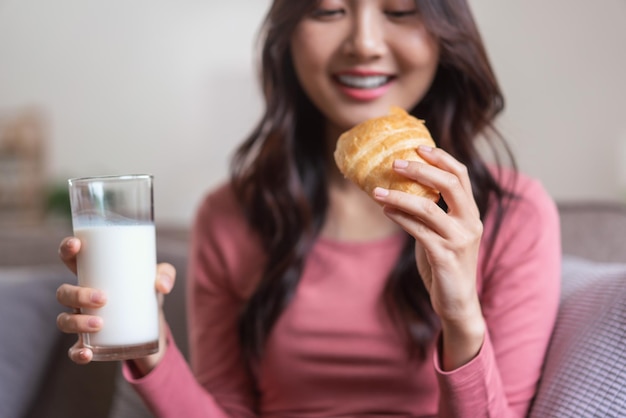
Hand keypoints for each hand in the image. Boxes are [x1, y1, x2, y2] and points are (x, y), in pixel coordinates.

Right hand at [56, 236, 175, 369]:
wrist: (152, 329)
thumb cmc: (148, 294)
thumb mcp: (158, 280)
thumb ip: (165, 275)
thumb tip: (161, 285)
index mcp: (93, 276)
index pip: (70, 259)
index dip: (67, 250)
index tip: (77, 245)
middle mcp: (81, 298)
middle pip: (64, 293)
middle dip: (77, 294)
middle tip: (103, 298)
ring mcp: (82, 321)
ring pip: (64, 320)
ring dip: (77, 322)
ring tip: (100, 323)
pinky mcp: (89, 344)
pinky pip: (73, 351)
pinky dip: (76, 353)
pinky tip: (87, 353)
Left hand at [373, 145, 484, 368]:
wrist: (457, 302)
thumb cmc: (444, 264)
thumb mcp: (442, 232)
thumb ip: (431, 211)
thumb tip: (402, 187)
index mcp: (471, 213)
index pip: (461, 176)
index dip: (441, 158)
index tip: (418, 146)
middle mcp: (470, 222)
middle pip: (450, 184)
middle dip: (421, 170)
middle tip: (394, 163)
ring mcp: (459, 240)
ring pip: (428, 208)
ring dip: (399, 196)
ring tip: (377, 191)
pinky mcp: (445, 256)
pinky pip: (418, 231)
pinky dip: (400, 218)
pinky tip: (385, 211)